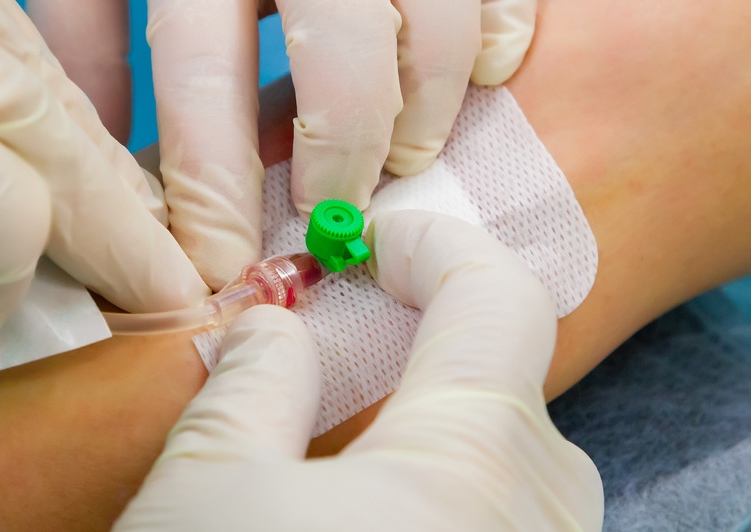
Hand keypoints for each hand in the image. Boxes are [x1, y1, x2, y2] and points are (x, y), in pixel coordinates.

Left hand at [27, 0, 537, 287]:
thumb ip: (83, 38)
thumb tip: (105, 168)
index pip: (201, 81)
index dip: (213, 191)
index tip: (220, 268)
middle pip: (343, 47)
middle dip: (345, 156)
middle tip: (336, 216)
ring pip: (437, 1)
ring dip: (434, 98)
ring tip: (412, 154)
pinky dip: (509, 12)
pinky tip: (493, 67)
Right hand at [113, 211, 602, 530]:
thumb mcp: (208, 495)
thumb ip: (252, 385)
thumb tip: (273, 325)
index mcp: (475, 453)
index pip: (496, 291)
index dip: (430, 245)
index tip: (365, 245)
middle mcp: (542, 504)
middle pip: (500, 378)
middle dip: (419, 352)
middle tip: (334, 361)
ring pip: (506, 456)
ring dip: (433, 432)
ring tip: (342, 458)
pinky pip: (507, 515)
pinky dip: (449, 493)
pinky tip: (371, 518)